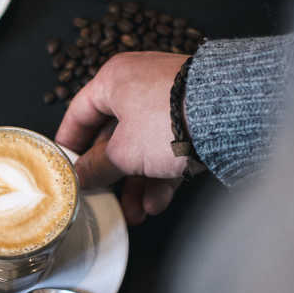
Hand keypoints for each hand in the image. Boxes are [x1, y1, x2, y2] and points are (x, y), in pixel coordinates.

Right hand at [56, 52, 194, 224]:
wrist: (229, 113)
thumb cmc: (170, 119)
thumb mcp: (123, 151)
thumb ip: (98, 166)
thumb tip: (82, 176)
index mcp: (114, 80)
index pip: (80, 112)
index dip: (70, 143)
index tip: (64, 167)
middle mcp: (140, 85)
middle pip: (114, 135)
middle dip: (112, 176)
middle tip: (104, 199)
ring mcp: (169, 101)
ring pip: (143, 147)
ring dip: (137, 183)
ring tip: (136, 212)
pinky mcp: (193, 117)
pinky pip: (169, 148)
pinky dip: (161, 175)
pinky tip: (158, 202)